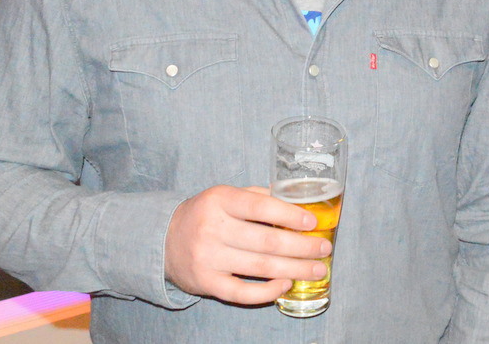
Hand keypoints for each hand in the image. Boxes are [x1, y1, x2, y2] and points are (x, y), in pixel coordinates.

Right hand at [164, 185, 330, 302]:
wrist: (164, 240)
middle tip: (324, 249)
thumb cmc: (206, 214)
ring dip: (294, 269)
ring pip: (260, 268)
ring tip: (317, 269)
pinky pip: (242, 292)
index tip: (313, 223)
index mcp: (221, 200)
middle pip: (266, 241)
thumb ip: (258, 196)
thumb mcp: (226, 195)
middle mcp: (213, 229)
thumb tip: (298, 200)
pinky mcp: (206, 283)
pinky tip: (286, 285)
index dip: (290, 215)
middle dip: (301, 247)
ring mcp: (208, 258)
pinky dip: (267, 291)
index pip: (260, 206)